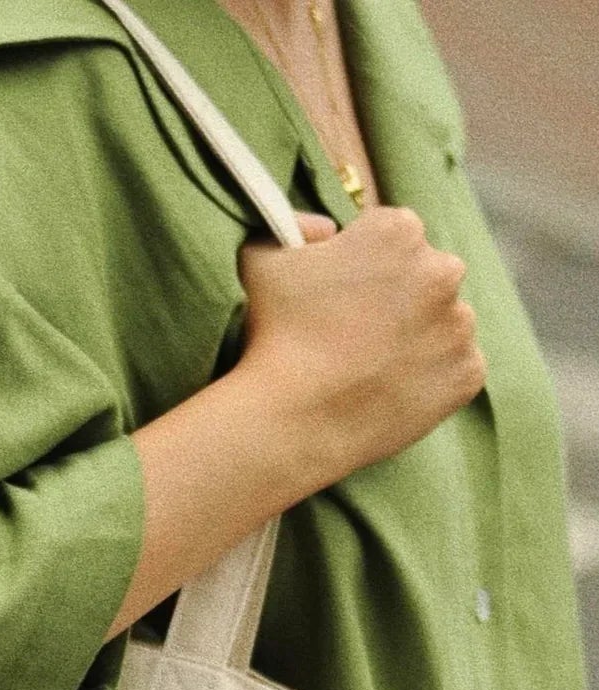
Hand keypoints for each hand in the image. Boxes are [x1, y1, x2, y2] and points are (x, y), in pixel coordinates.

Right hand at [236, 206, 487, 484]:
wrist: (291, 423)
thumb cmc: (272, 338)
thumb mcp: (262, 258)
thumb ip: (296, 226)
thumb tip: (327, 230)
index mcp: (398, 231)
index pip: (394, 238)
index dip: (366, 267)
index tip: (344, 297)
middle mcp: (442, 270)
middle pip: (429, 276)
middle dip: (402, 298)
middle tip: (359, 335)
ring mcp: (459, 325)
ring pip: (446, 323)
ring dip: (420, 338)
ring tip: (374, 368)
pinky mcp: (468, 374)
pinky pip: (458, 369)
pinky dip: (433, 379)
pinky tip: (392, 391)